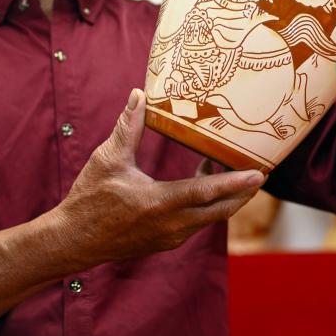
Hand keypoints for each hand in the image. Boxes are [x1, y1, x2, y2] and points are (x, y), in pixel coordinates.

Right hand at [52, 89, 263, 264]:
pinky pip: (197, 222)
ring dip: (226, 197)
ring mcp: (170, 236)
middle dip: (244, 192)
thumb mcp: (108, 159)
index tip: (260, 173)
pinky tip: (205, 185)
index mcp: (159, 203)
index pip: (207, 192)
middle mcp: (171, 225)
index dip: (236, 182)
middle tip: (262, 172)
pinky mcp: (166, 241)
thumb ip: (128, 127)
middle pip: (220, 210)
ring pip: (210, 217)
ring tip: (237, 172)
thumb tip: (139, 94)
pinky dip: (208, 205)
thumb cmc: (90, 198)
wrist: (73, 240)